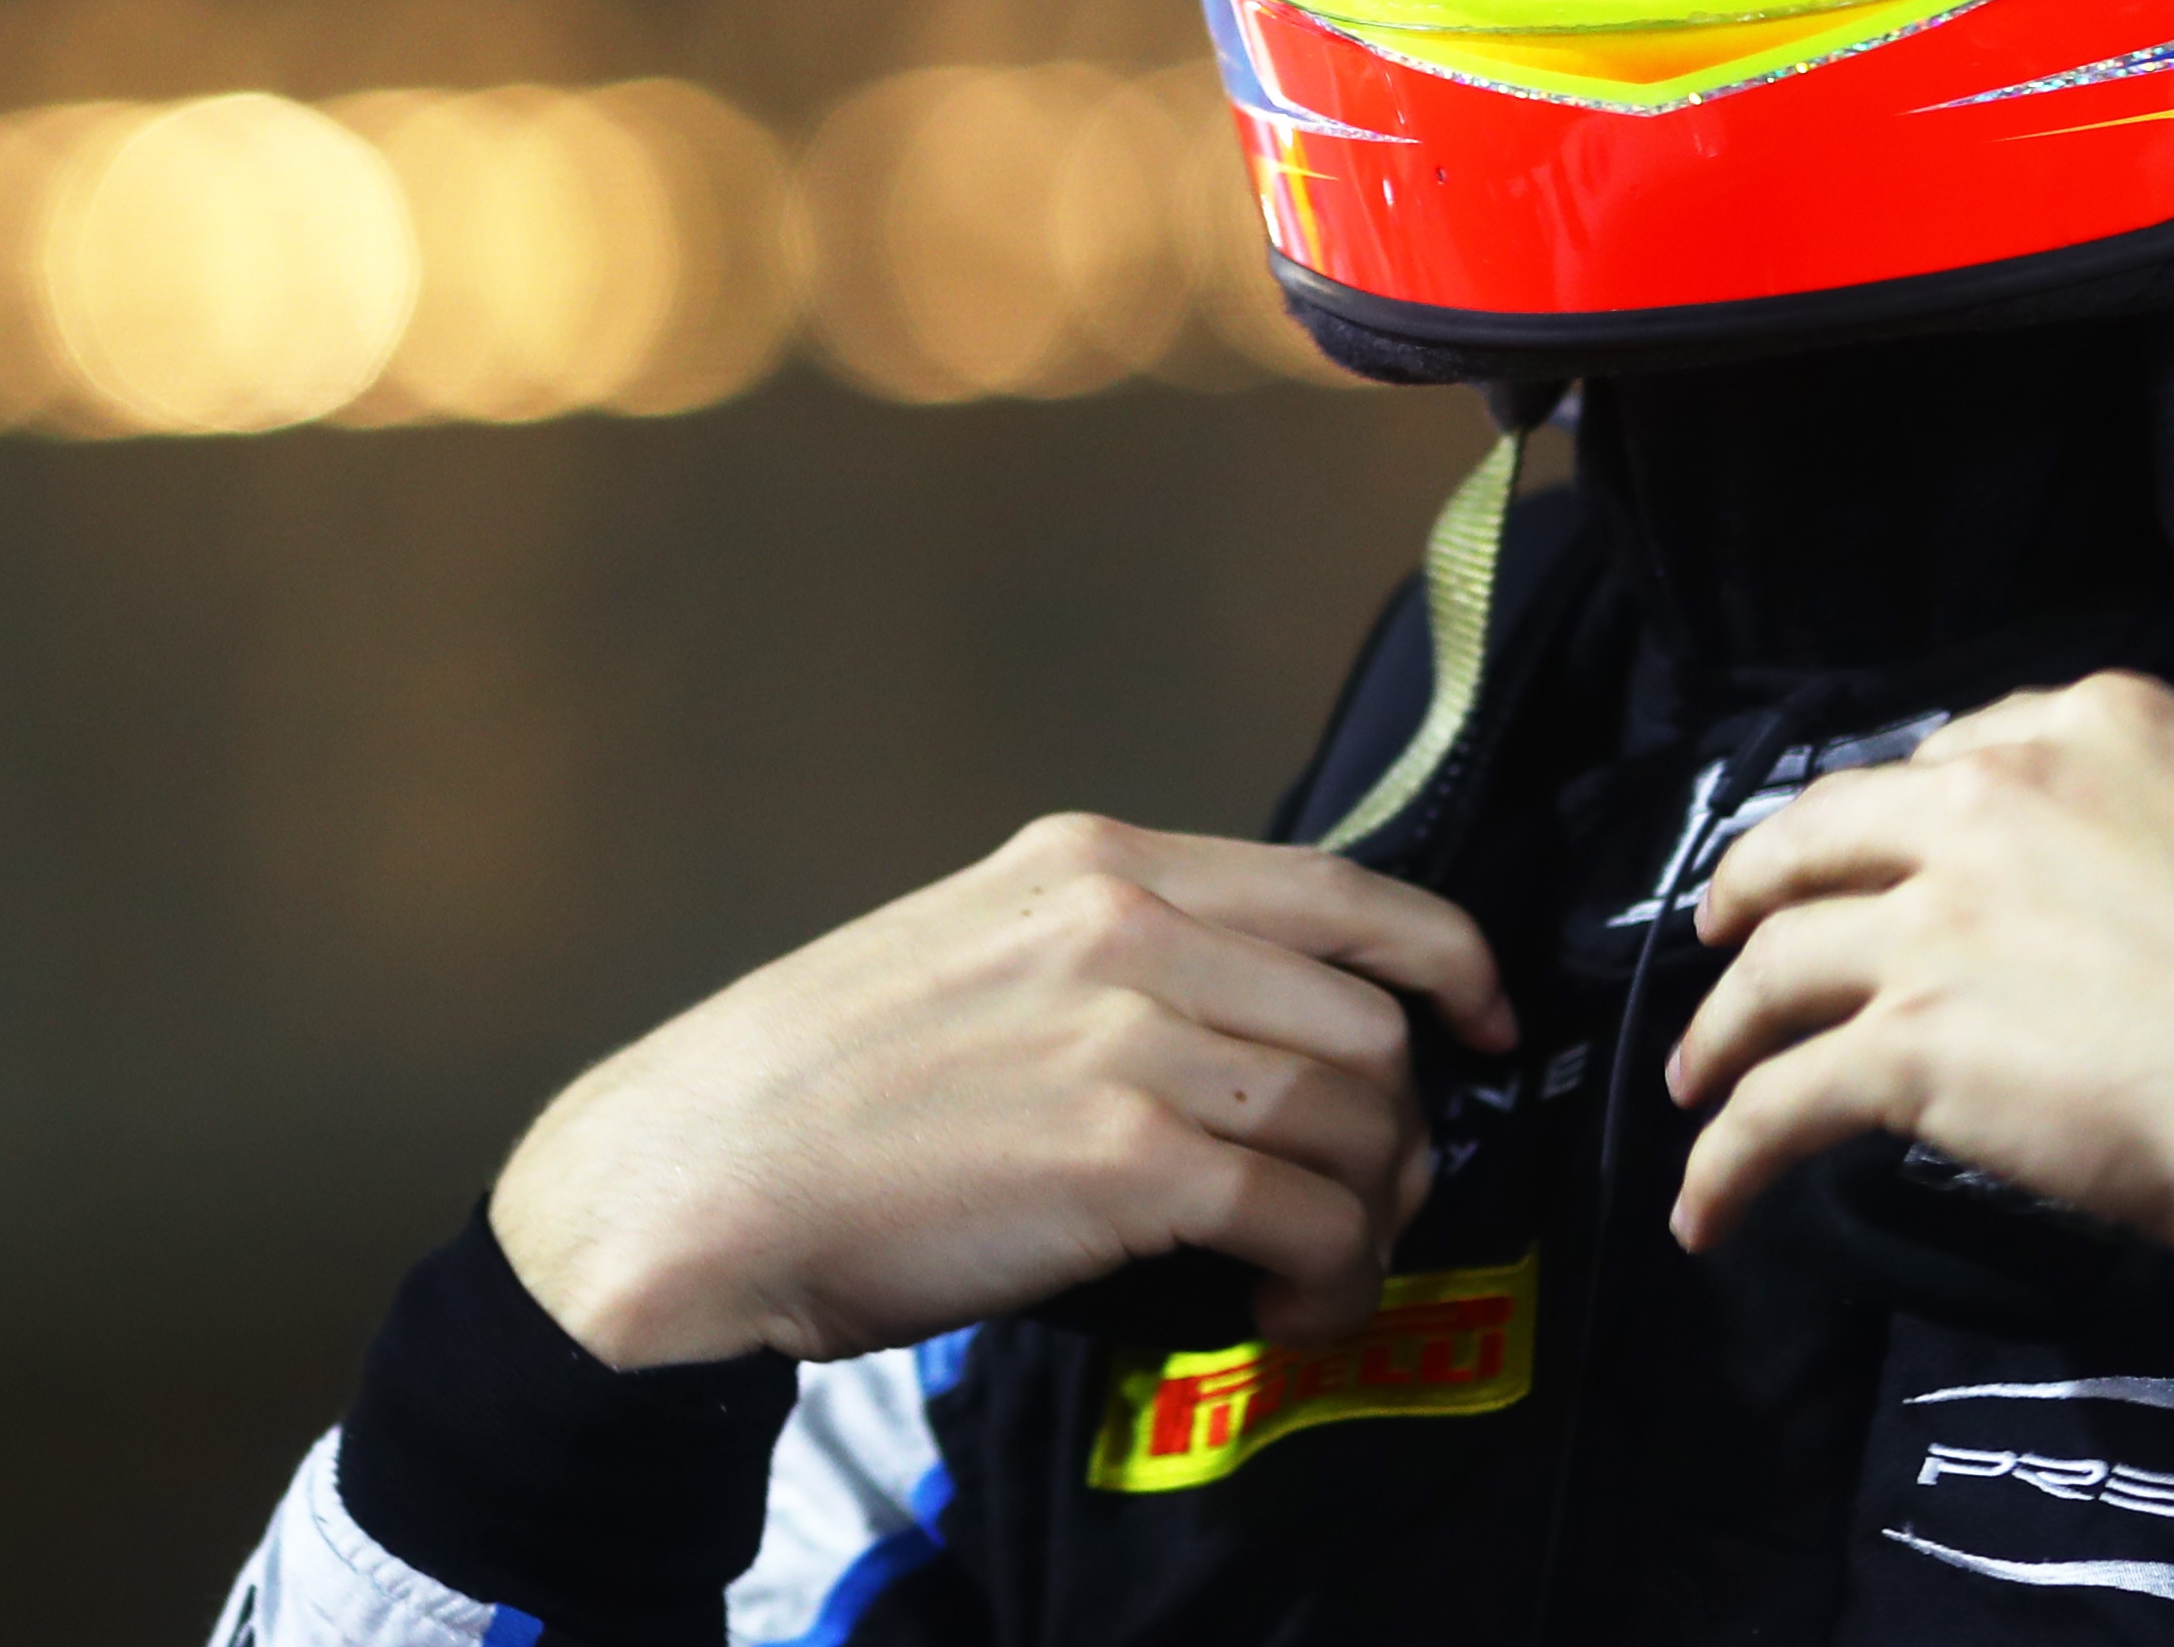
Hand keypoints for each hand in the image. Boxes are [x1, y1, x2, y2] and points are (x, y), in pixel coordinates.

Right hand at [492, 813, 1512, 1367]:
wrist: (690, 1184)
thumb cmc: (819, 1090)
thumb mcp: (978, 952)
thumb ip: (1116, 955)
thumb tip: (1256, 1024)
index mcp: (1100, 861)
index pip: (1346, 886)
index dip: (1448, 962)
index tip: (1484, 1024)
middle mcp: (1129, 925)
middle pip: (1370, 1024)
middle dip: (1402, 1130)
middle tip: (1368, 1203)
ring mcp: (1129, 1038)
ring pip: (1358, 1121)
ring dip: (1371, 1217)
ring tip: (1319, 1271)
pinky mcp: (1122, 1161)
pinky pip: (1308, 1218)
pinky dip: (1328, 1280)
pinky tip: (1283, 1310)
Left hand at [1664, 672, 2173, 1257]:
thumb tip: (2168, 911)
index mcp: (2094, 727)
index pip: (1946, 762)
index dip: (1894, 826)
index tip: (1877, 867)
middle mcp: (1990, 798)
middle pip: (1823, 838)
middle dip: (1760, 889)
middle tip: (1731, 937)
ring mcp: (1939, 920)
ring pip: (1778, 966)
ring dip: (1724, 1030)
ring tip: (1700, 1082)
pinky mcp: (1912, 1045)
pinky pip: (1783, 1102)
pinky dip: (1731, 1160)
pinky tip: (1711, 1207)